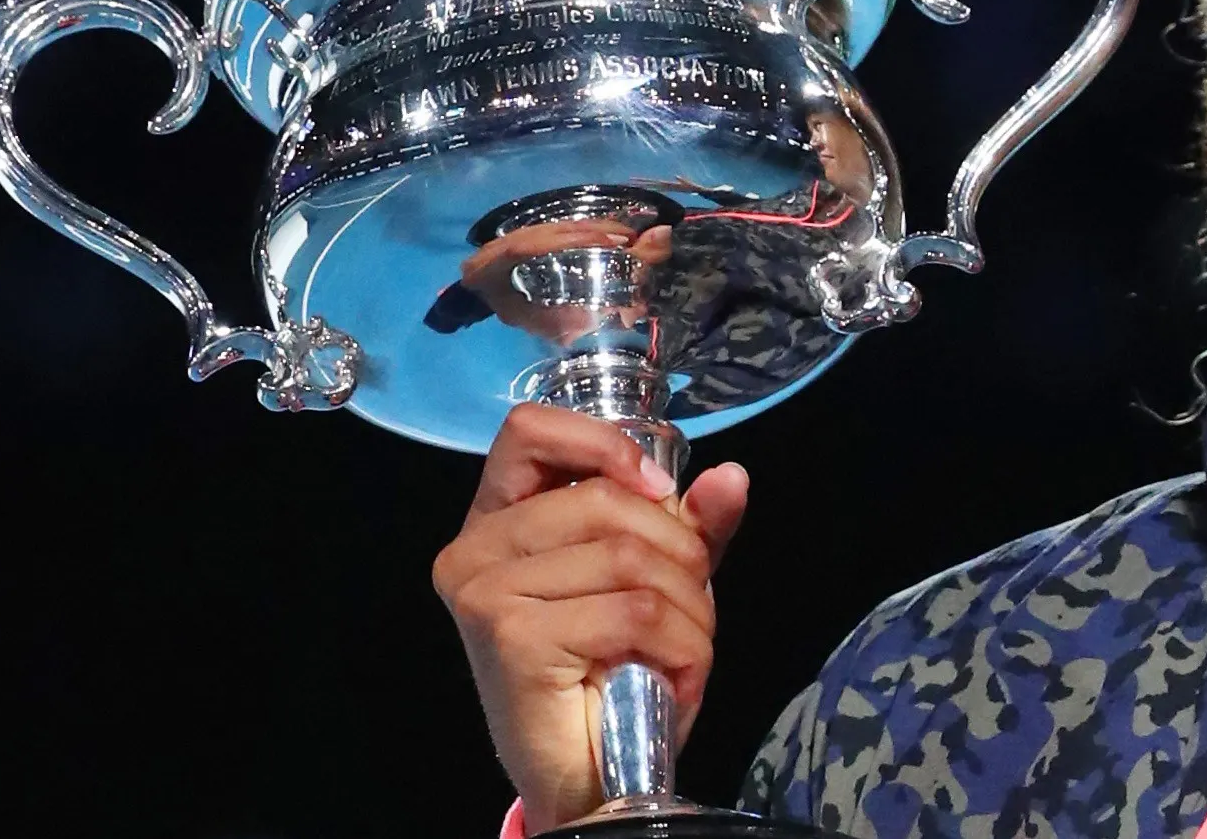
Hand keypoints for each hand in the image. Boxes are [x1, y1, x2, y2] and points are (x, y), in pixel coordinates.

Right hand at [434, 403, 749, 833]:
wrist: (591, 778)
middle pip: (606, 501)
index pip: (529, 429)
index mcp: (497, 518)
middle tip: (689, 607)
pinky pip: (634, 612)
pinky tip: (674, 675)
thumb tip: (732, 477)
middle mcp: (475, 548)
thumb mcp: (658, 579)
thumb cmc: (613, 672)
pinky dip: (681, 645)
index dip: (604, 444)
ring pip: (629, 558)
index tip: (657, 489)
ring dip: (689, 608)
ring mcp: (485, 591)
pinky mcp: (512, 636)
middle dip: (678, 553)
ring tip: (684, 646)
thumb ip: (691, 525)